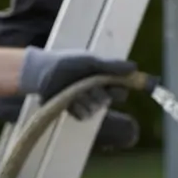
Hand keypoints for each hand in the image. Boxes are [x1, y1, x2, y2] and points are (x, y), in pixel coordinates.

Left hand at [18, 48, 135, 119]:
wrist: (42, 73)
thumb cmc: (67, 63)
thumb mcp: (91, 61)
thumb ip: (113, 66)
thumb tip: (135, 67)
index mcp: (105, 78)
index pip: (122, 89)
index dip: (119, 89)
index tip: (112, 85)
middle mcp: (99, 91)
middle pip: (109, 100)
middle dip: (98, 93)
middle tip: (87, 85)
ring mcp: (88, 103)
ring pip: (96, 108)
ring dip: (85, 100)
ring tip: (73, 91)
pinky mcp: (76, 112)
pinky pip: (84, 116)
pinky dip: (76, 108)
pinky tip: (68, 100)